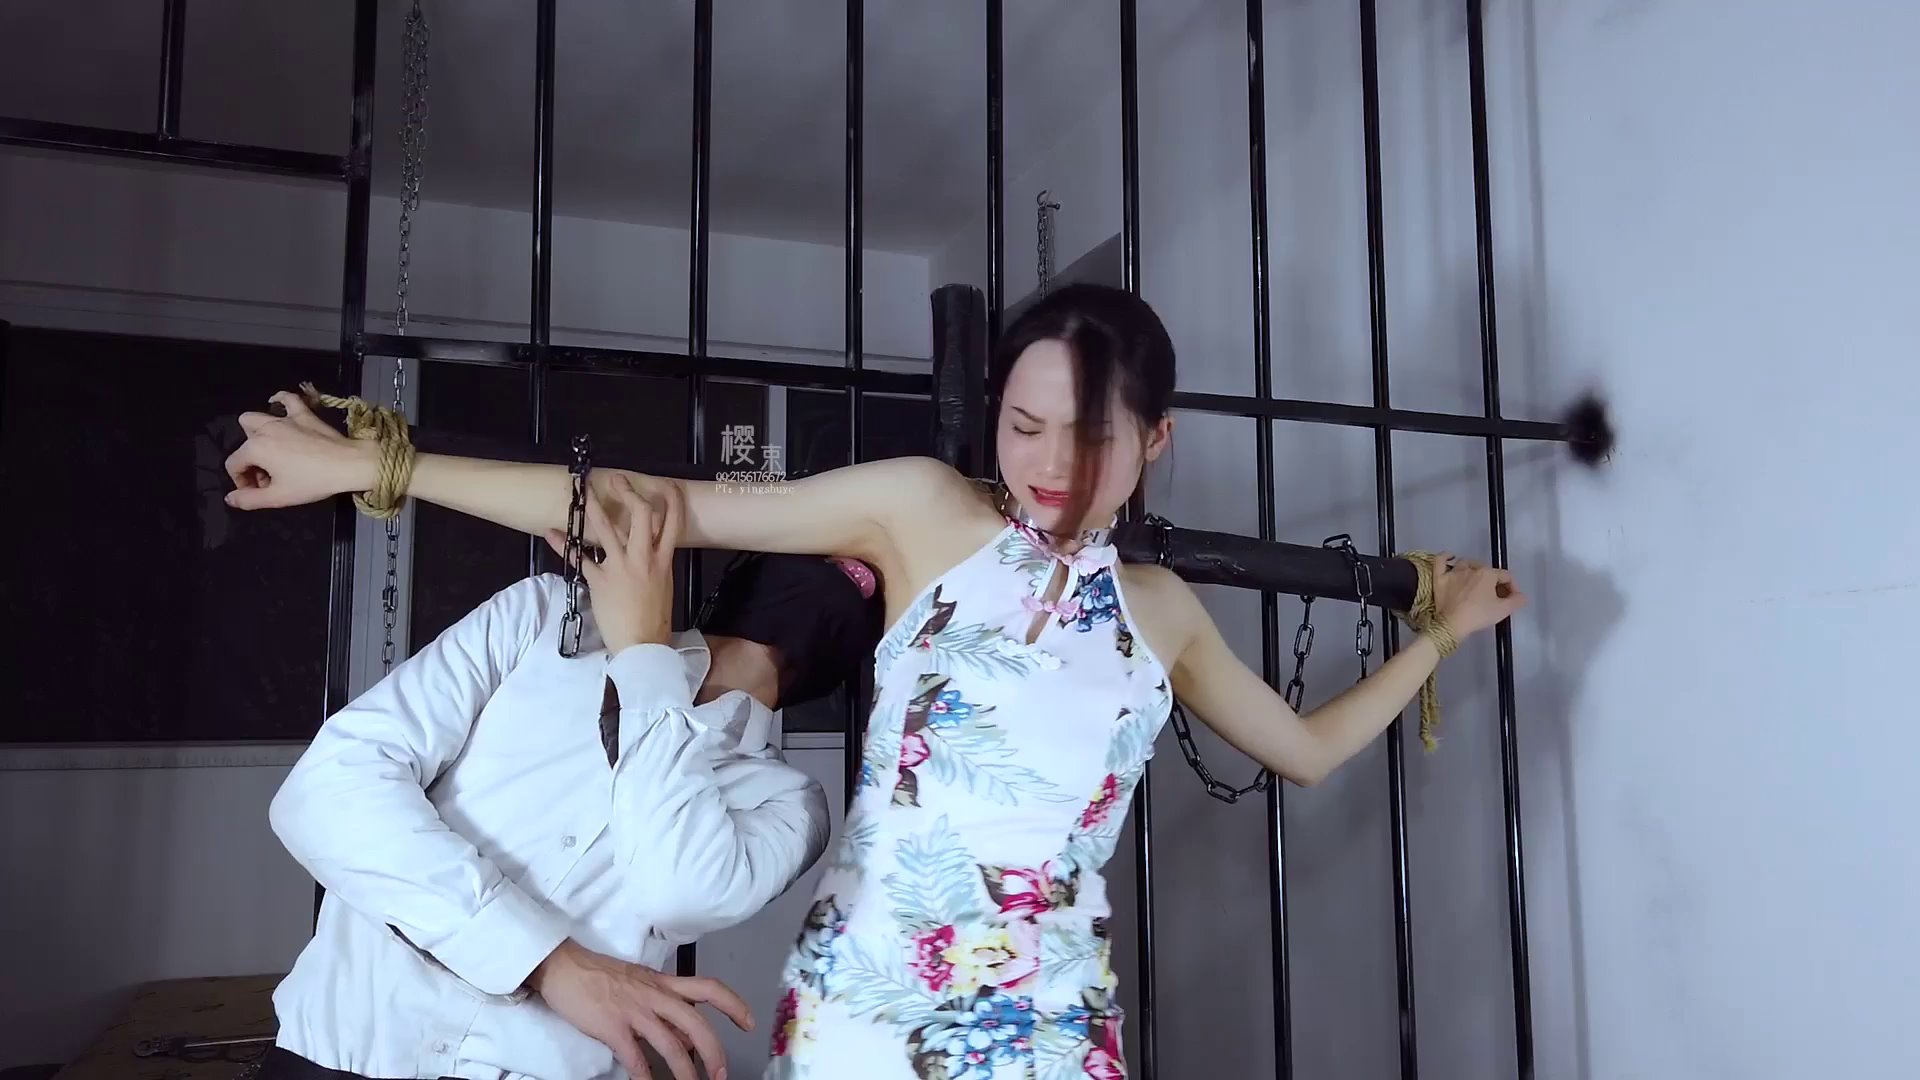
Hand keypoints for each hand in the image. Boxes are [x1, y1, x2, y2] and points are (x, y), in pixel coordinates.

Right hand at [224, 390, 376, 509]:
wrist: (348, 465)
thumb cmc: (313, 482)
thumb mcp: (278, 497)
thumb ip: (249, 500)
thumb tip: (231, 498)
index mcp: (255, 448)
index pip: (233, 464)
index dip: (241, 481)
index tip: (259, 491)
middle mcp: (265, 428)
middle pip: (243, 443)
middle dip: (249, 461)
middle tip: (268, 476)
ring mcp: (285, 418)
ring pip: (256, 418)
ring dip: (255, 434)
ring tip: (270, 451)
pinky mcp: (304, 413)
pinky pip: (287, 399)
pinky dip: (279, 401)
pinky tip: (277, 407)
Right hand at [530, 939, 752, 1079]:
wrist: (564, 966)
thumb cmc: (600, 975)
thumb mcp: (640, 983)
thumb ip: (664, 1007)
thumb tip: (685, 1036)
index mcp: (663, 983)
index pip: (708, 987)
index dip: (733, 1004)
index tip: (749, 1022)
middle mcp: (655, 996)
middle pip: (696, 1023)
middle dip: (714, 1051)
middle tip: (721, 1073)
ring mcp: (634, 1011)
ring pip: (671, 1044)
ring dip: (685, 1072)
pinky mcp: (612, 1027)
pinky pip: (635, 1058)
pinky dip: (645, 1077)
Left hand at [546, 476, 682, 652]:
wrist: (641, 644)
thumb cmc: (655, 619)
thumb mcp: (663, 584)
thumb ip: (655, 561)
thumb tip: (646, 545)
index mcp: (663, 560)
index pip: (672, 521)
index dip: (670, 498)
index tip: (664, 484)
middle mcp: (642, 557)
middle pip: (640, 514)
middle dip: (628, 492)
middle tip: (617, 479)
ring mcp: (619, 567)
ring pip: (606, 528)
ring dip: (594, 506)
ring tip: (583, 491)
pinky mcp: (599, 580)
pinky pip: (579, 558)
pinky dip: (563, 545)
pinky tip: (551, 532)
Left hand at [1430, 554, 1526, 636]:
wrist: (1453, 623)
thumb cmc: (1479, 615)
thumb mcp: (1503, 610)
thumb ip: (1517, 601)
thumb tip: (1522, 596)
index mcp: (1488, 574)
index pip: (1506, 576)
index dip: (1512, 587)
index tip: (1512, 599)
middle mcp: (1471, 569)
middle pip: (1487, 570)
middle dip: (1494, 581)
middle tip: (1495, 595)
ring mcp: (1453, 572)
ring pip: (1465, 564)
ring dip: (1473, 570)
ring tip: (1477, 581)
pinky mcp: (1439, 578)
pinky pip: (1440, 561)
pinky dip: (1445, 557)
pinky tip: (1450, 557)